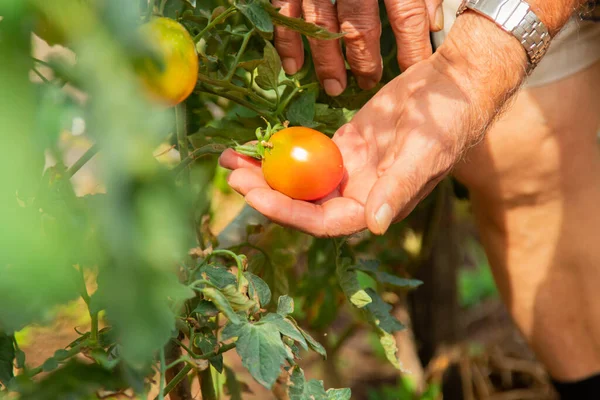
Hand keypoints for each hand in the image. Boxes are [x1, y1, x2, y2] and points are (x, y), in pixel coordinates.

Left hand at [220, 13, 527, 236]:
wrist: (455, 85)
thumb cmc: (449, 122)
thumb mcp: (424, 154)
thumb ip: (398, 190)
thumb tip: (376, 227)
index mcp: (375, 206)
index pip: (323, 221)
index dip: (288, 212)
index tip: (254, 194)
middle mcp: (358, 194)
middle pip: (303, 203)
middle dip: (267, 193)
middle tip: (233, 175)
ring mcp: (349, 170)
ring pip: (300, 179)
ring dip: (266, 172)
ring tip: (231, 159)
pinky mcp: (344, 145)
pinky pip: (306, 152)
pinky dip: (282, 148)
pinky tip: (258, 141)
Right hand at [273, 0, 444, 95]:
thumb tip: (433, 22)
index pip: (406, 14)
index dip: (411, 48)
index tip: (414, 72)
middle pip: (360, 26)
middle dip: (365, 61)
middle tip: (368, 83)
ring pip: (321, 25)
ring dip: (327, 61)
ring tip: (335, 87)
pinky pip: (285, 11)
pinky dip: (287, 41)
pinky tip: (293, 67)